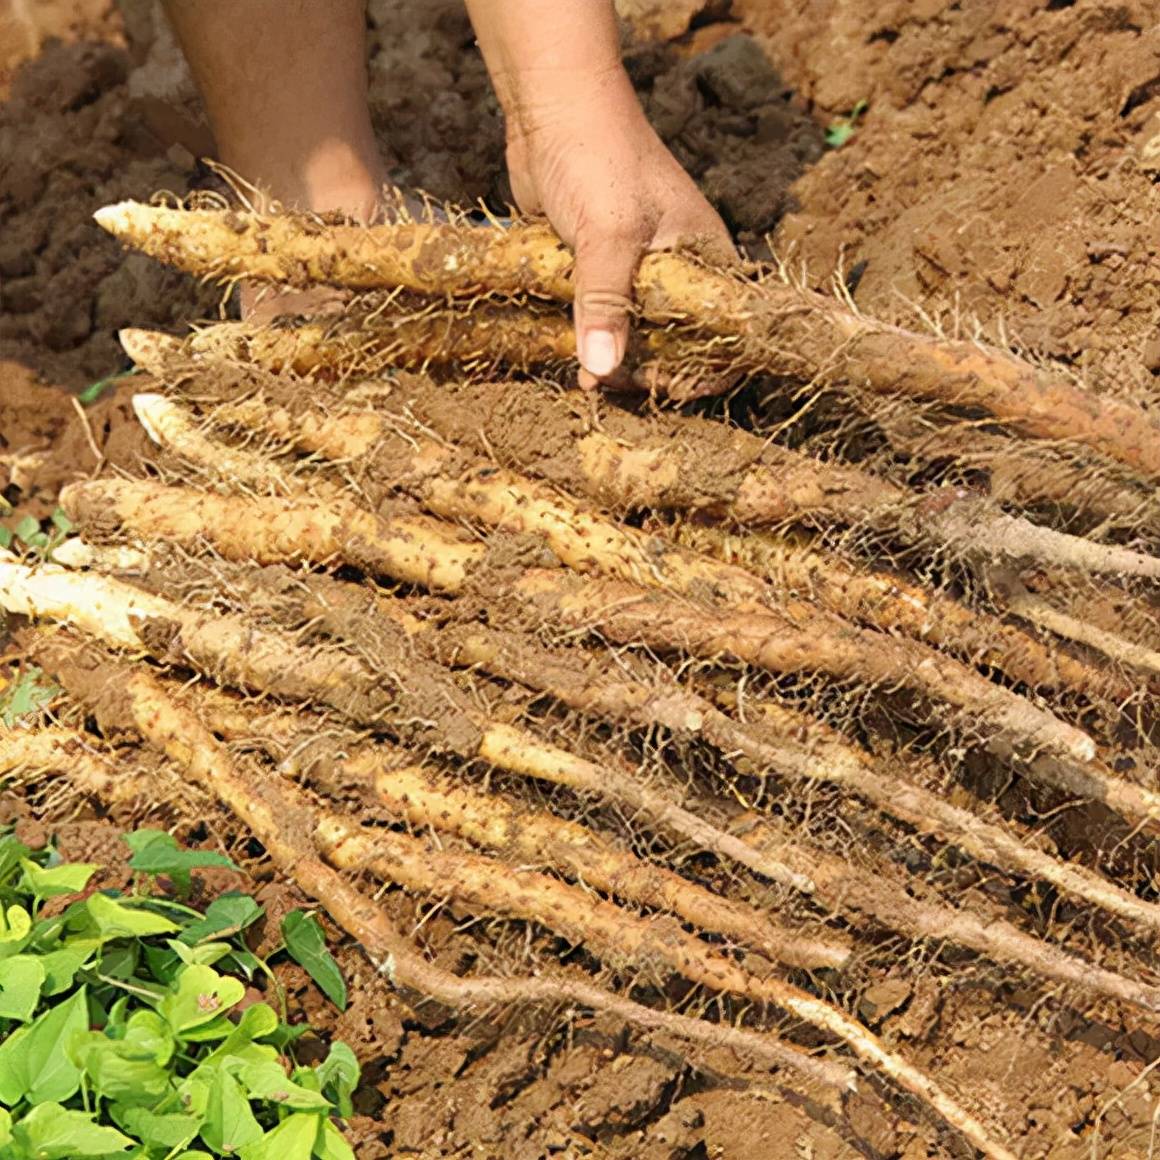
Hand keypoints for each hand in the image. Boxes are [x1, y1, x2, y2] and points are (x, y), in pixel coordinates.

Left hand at [507, 76, 733, 386]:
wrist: (550, 108)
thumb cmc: (597, 158)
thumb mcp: (608, 236)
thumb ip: (607, 305)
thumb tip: (600, 374)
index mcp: (705, 260)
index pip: (724, 335)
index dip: (700, 370)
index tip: (658, 385)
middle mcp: (677, 271)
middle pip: (675, 347)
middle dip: (645, 371)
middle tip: (606, 382)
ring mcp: (636, 272)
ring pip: (631, 337)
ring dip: (608, 360)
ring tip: (582, 375)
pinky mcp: (597, 272)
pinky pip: (596, 320)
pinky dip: (583, 339)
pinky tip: (563, 356)